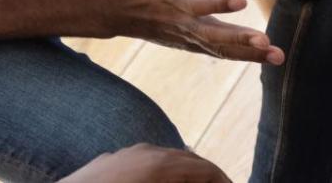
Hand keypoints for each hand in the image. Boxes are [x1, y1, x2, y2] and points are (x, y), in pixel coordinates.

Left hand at [59, 144, 229, 182]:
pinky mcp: (108, 162)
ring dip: (183, 175)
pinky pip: (144, 164)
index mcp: (161, 164)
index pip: (206, 169)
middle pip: (188, 160)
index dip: (222, 181)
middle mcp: (145, 152)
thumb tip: (213, 182)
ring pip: (165, 160)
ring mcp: (125, 154)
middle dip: (205, 177)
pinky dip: (160, 174)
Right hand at [108, 0, 284, 63]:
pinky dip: (241, 56)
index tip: (241, 1)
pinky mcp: (190, 44)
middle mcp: (183, 21)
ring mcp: (187, 37)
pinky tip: (265, 58)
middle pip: (215, 36)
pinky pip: (219, 53)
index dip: (219, 2)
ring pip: (221, 49)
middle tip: (265, 42)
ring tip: (277, 56)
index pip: (199, 2)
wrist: (113, 7)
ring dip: (249, 55)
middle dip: (241, 40)